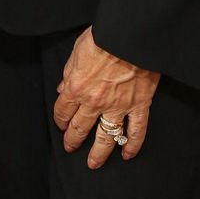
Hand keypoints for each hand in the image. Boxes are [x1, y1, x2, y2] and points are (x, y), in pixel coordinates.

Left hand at [53, 26, 159, 167]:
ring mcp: (118, 106)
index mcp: (77, 87)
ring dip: (98, 153)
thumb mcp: (77, 51)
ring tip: (93, 163)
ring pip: (106, 138)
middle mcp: (95, 102)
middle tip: (70, 147)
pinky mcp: (139, 106)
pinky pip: (136, 131)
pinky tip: (127, 154)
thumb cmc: (103, 37)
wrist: (130, 35)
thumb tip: (63, 88)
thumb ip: (69, 72)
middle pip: (80, 128)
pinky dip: (132, 145)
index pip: (63, 111)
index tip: (61, 124)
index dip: (60, 120)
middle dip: (73, 140)